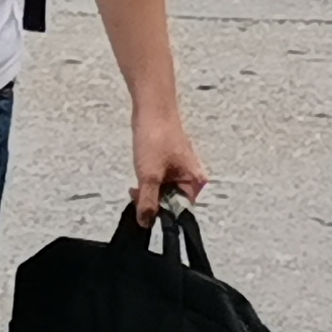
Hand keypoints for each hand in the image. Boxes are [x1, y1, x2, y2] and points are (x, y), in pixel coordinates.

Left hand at [130, 104, 209, 221]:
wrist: (151, 108)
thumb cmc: (156, 138)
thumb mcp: (149, 176)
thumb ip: (147, 202)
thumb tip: (146, 223)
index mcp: (195, 182)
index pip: (179, 210)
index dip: (160, 213)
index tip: (143, 210)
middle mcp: (192, 177)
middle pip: (171, 201)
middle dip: (151, 199)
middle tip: (136, 191)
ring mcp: (180, 169)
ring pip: (162, 190)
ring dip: (147, 189)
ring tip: (138, 177)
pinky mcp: (169, 162)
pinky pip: (159, 179)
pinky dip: (148, 179)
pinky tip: (140, 170)